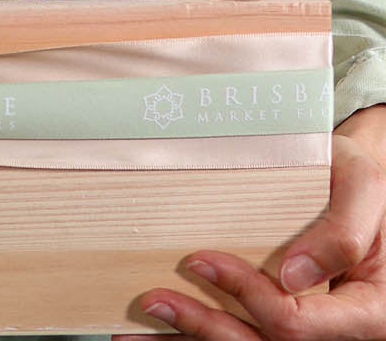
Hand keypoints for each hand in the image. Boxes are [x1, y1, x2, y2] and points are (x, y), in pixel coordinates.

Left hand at [115, 105, 385, 339]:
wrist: (357, 188)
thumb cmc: (356, 181)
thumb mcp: (362, 186)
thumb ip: (342, 232)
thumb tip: (293, 275)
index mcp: (368, 311)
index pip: (298, 322)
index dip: (246, 295)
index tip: (202, 260)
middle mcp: (340, 333)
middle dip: (206, 328)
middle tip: (156, 299)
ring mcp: (313, 333)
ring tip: (143, 329)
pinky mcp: (285, 325)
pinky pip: (246, 337)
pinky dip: (198, 337)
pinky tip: (161, 334)